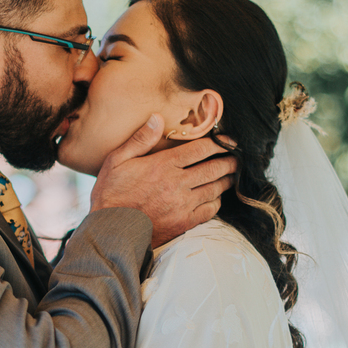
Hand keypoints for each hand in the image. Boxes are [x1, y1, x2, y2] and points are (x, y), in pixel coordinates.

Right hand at [90, 114, 237, 247]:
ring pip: (215, 189)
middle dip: (229, 161)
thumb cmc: (111, 194)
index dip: (218, 143)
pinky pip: (210, 210)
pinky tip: (215, 197)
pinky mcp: (184, 222)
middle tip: (236, 157)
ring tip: (230, 174)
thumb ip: (140, 139)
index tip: (227, 140)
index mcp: (163, 165)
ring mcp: (183, 205)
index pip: (200, 149)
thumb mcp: (117, 161)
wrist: (111, 230)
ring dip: (226, 180)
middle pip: (214, 168)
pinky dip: (217, 201)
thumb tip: (157, 118)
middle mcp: (177, 184)